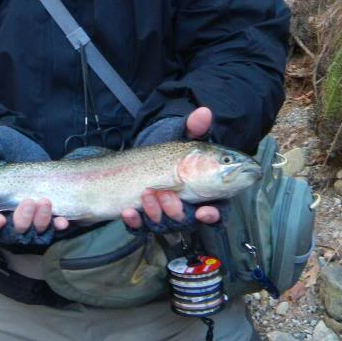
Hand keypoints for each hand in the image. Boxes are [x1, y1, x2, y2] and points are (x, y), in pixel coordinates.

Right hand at [0, 129, 68, 234]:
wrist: (34, 150)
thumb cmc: (9, 150)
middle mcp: (7, 218)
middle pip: (10, 233)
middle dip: (20, 221)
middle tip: (28, 203)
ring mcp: (27, 222)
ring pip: (31, 233)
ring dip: (39, 222)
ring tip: (45, 202)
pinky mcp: (46, 220)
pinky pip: (51, 231)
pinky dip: (56, 227)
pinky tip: (62, 221)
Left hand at [121, 107, 220, 229]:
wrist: (144, 156)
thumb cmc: (170, 151)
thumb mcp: (181, 138)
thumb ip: (194, 128)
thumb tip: (204, 112)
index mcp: (202, 194)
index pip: (213, 213)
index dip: (211, 216)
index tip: (205, 212)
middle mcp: (185, 209)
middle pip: (186, 221)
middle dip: (175, 210)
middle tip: (166, 193)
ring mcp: (163, 215)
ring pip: (163, 225)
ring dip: (155, 213)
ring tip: (147, 194)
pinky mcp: (143, 218)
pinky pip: (139, 228)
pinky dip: (134, 222)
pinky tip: (128, 212)